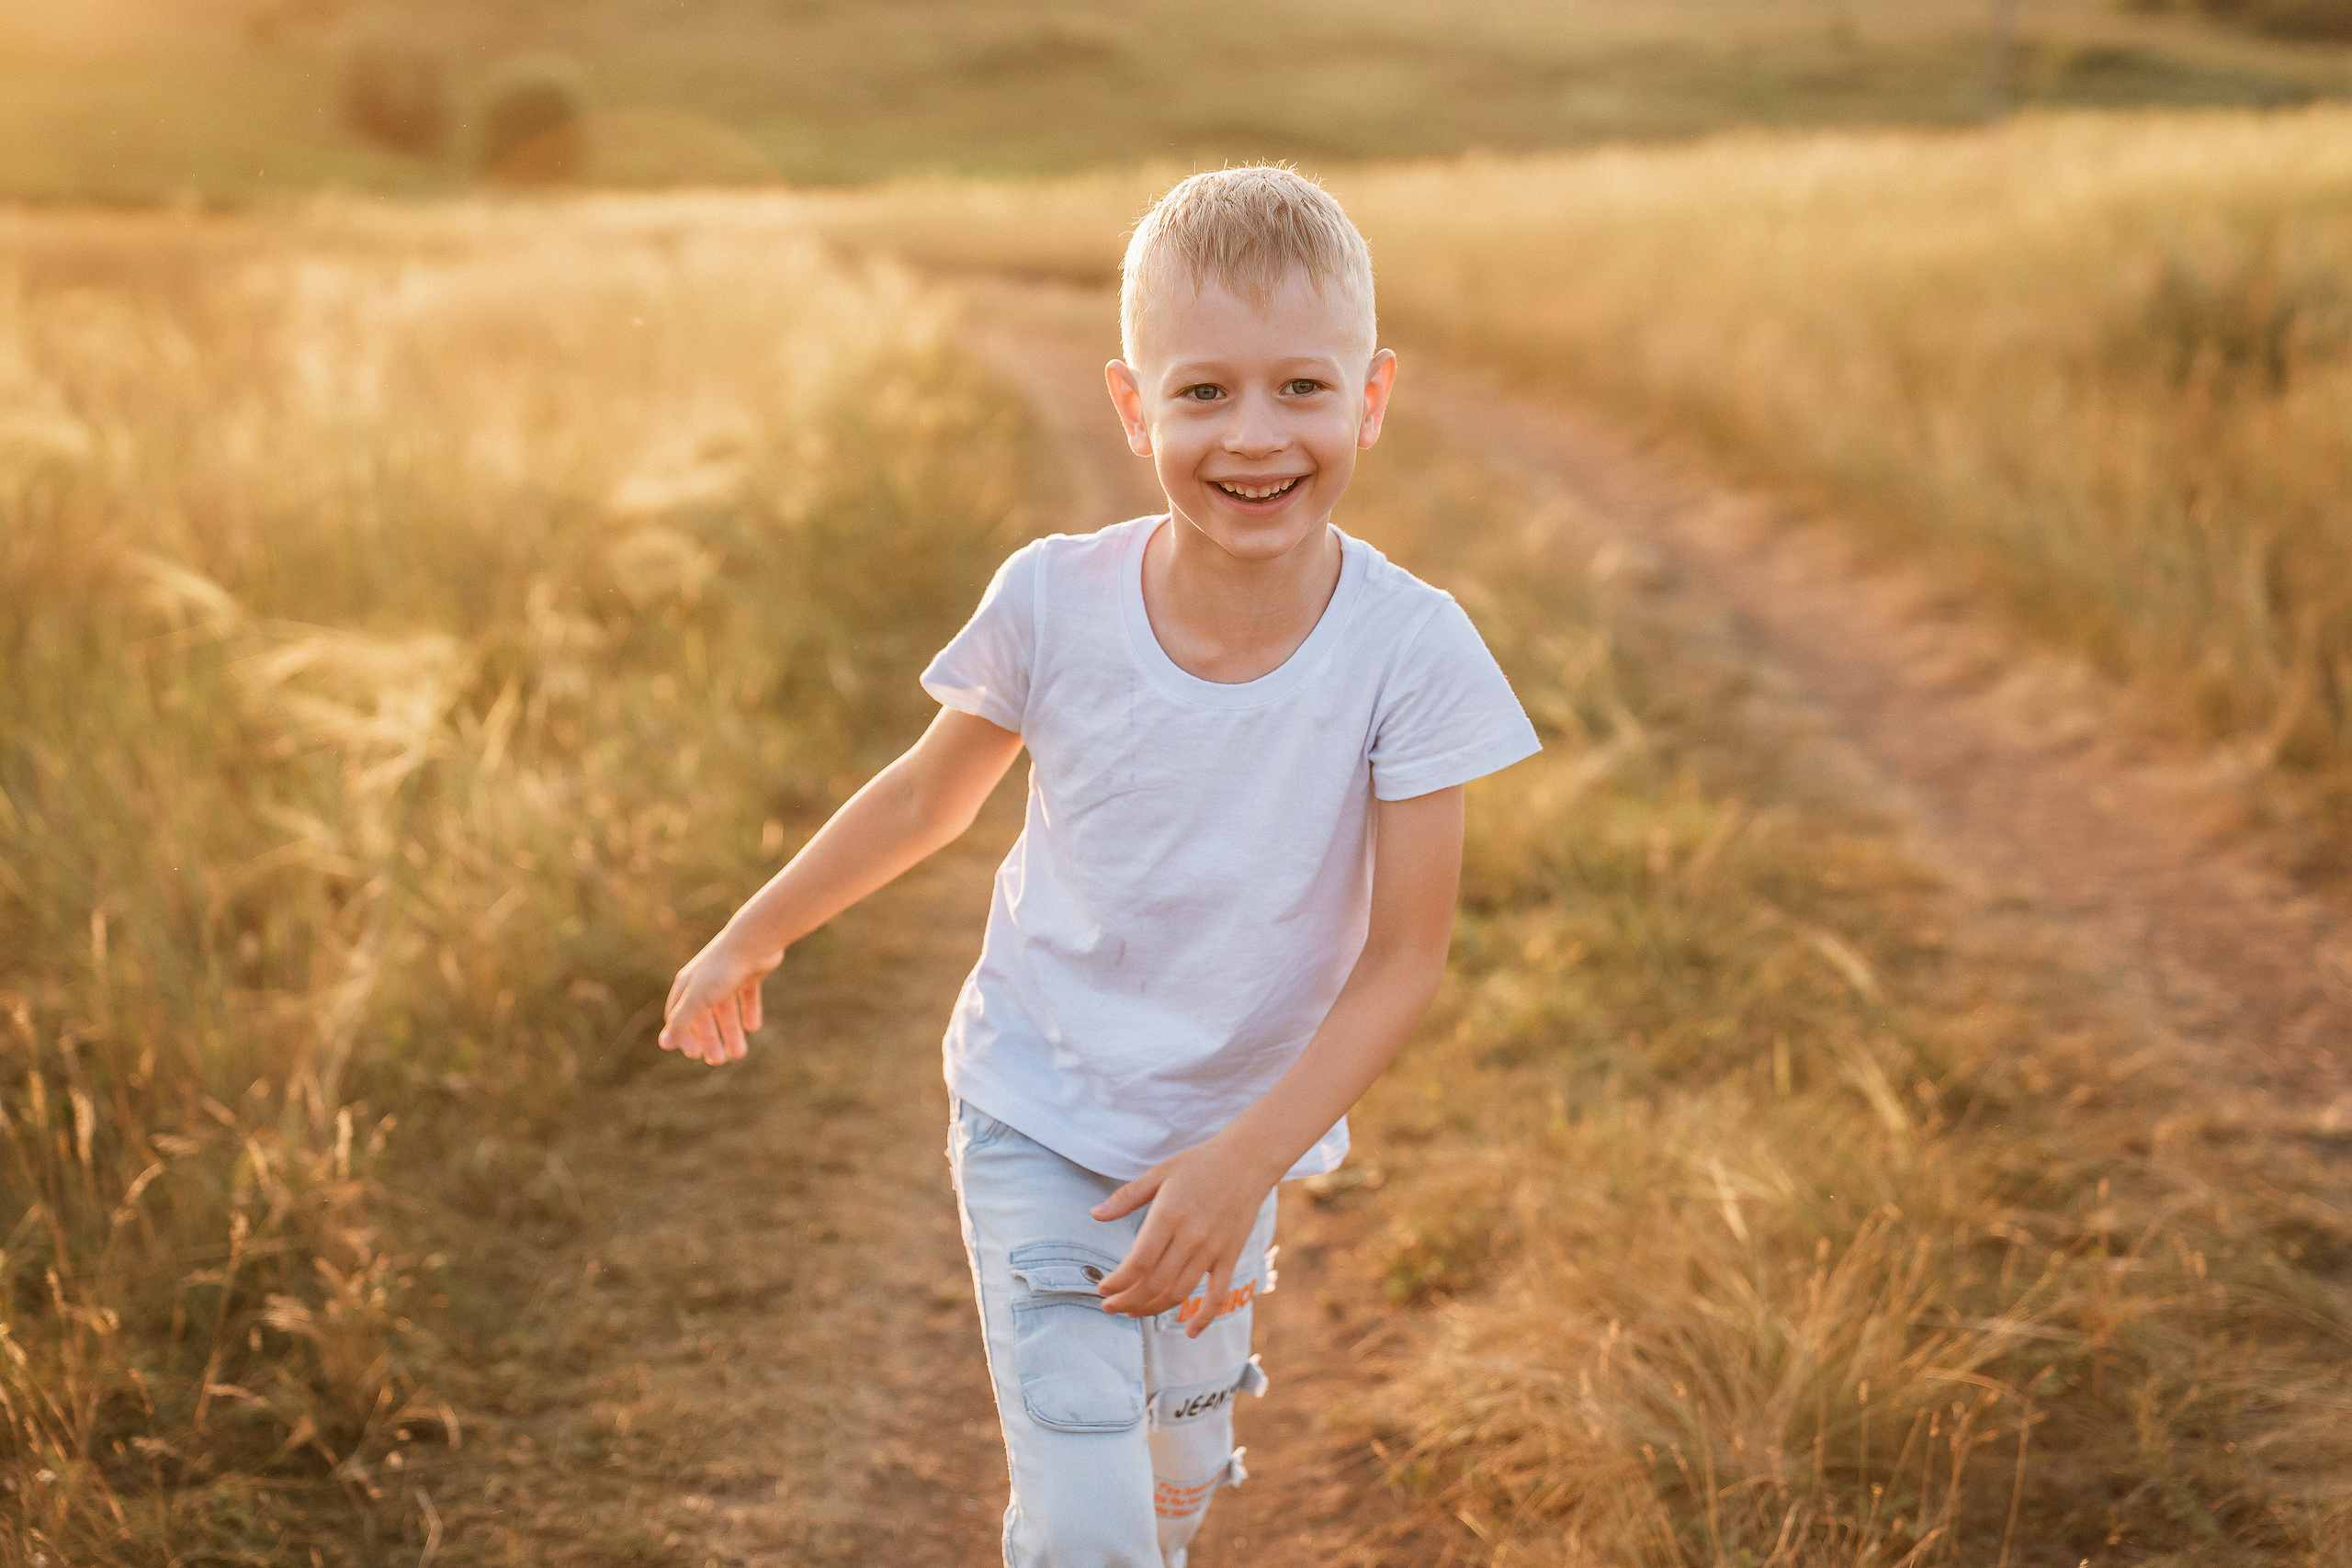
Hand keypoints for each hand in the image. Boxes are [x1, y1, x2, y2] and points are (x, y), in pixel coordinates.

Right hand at [657, 929, 782, 1064]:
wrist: (753, 942)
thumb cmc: (721, 971)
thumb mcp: (697, 1000)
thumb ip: (681, 1023)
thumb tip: (664, 1045)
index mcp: (688, 985)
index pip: (678, 1015)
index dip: (684, 1036)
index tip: (695, 1054)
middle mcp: (705, 980)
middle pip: (704, 1016)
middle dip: (711, 1040)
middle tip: (719, 1061)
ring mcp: (727, 976)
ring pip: (727, 1010)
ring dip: (732, 1032)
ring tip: (740, 1054)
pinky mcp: (749, 973)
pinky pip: (748, 996)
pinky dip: (750, 1012)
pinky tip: (754, 1027)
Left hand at [1091, 1135, 1277, 1336]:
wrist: (1248, 1159)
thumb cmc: (1200, 1163)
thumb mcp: (1159, 1173)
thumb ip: (1126, 1197)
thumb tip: (1094, 1215)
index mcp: (1168, 1215)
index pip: (1138, 1262)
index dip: (1118, 1282)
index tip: (1103, 1289)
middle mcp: (1190, 1237)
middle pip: (1154, 1283)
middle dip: (1127, 1301)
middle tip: (1110, 1307)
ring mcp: (1212, 1250)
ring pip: (1179, 1292)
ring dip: (1153, 1309)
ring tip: (1133, 1312)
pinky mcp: (1230, 1256)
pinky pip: (1217, 1294)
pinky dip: (1205, 1316)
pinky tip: (1191, 1332)